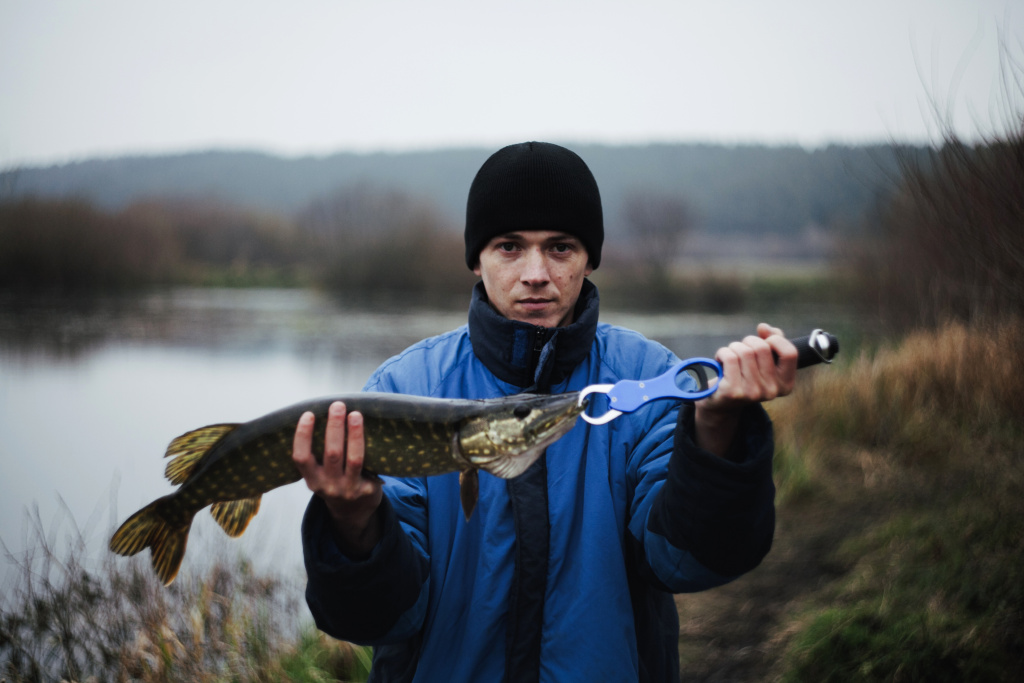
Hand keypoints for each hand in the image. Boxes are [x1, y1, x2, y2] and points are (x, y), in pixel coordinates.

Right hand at [292, 401, 382, 556]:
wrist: (354, 513)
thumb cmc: (335, 482)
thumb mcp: (320, 475)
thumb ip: (319, 454)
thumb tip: (326, 414)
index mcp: (312, 480)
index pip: (301, 458)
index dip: (303, 436)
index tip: (309, 414)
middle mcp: (329, 486)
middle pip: (331, 453)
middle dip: (334, 427)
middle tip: (337, 405)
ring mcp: (349, 489)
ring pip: (353, 458)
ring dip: (354, 434)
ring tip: (355, 414)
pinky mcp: (368, 490)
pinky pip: (371, 466)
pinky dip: (371, 447)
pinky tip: (375, 432)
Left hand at [694, 323, 797, 457]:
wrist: (722, 402)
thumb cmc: (745, 375)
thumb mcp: (764, 360)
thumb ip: (772, 340)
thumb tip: (764, 327)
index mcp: (785, 384)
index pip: (790, 353)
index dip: (776, 340)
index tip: (765, 340)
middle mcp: (772, 391)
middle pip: (762, 348)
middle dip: (749, 341)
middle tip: (741, 350)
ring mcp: (753, 393)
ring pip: (745, 351)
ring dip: (734, 347)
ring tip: (731, 357)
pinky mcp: (733, 392)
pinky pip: (730, 357)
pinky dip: (722, 353)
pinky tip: (720, 360)